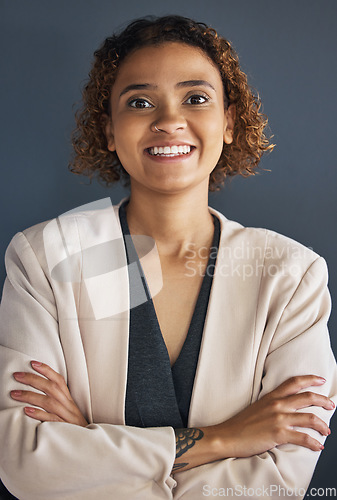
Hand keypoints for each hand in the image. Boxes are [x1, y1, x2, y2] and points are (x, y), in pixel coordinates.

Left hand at [10, 361, 87, 426]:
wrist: (86, 439)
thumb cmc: (73, 423)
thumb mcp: (67, 407)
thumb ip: (55, 397)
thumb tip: (37, 386)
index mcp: (67, 397)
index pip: (58, 379)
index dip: (47, 370)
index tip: (33, 363)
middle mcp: (67, 404)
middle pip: (51, 387)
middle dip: (33, 379)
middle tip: (17, 375)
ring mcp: (65, 415)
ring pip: (48, 402)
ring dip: (30, 396)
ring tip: (14, 394)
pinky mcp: (63, 427)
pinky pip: (50, 419)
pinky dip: (39, 414)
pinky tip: (27, 411)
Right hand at [212, 375, 333, 457]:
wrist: (228, 436)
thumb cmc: (241, 424)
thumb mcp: (257, 407)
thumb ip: (271, 405)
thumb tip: (285, 408)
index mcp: (271, 397)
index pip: (294, 382)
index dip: (310, 379)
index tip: (320, 380)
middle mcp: (277, 405)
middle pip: (307, 398)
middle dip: (323, 401)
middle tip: (331, 405)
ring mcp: (278, 419)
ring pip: (310, 418)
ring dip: (323, 425)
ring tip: (327, 430)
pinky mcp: (278, 434)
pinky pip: (303, 437)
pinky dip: (314, 443)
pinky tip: (318, 446)